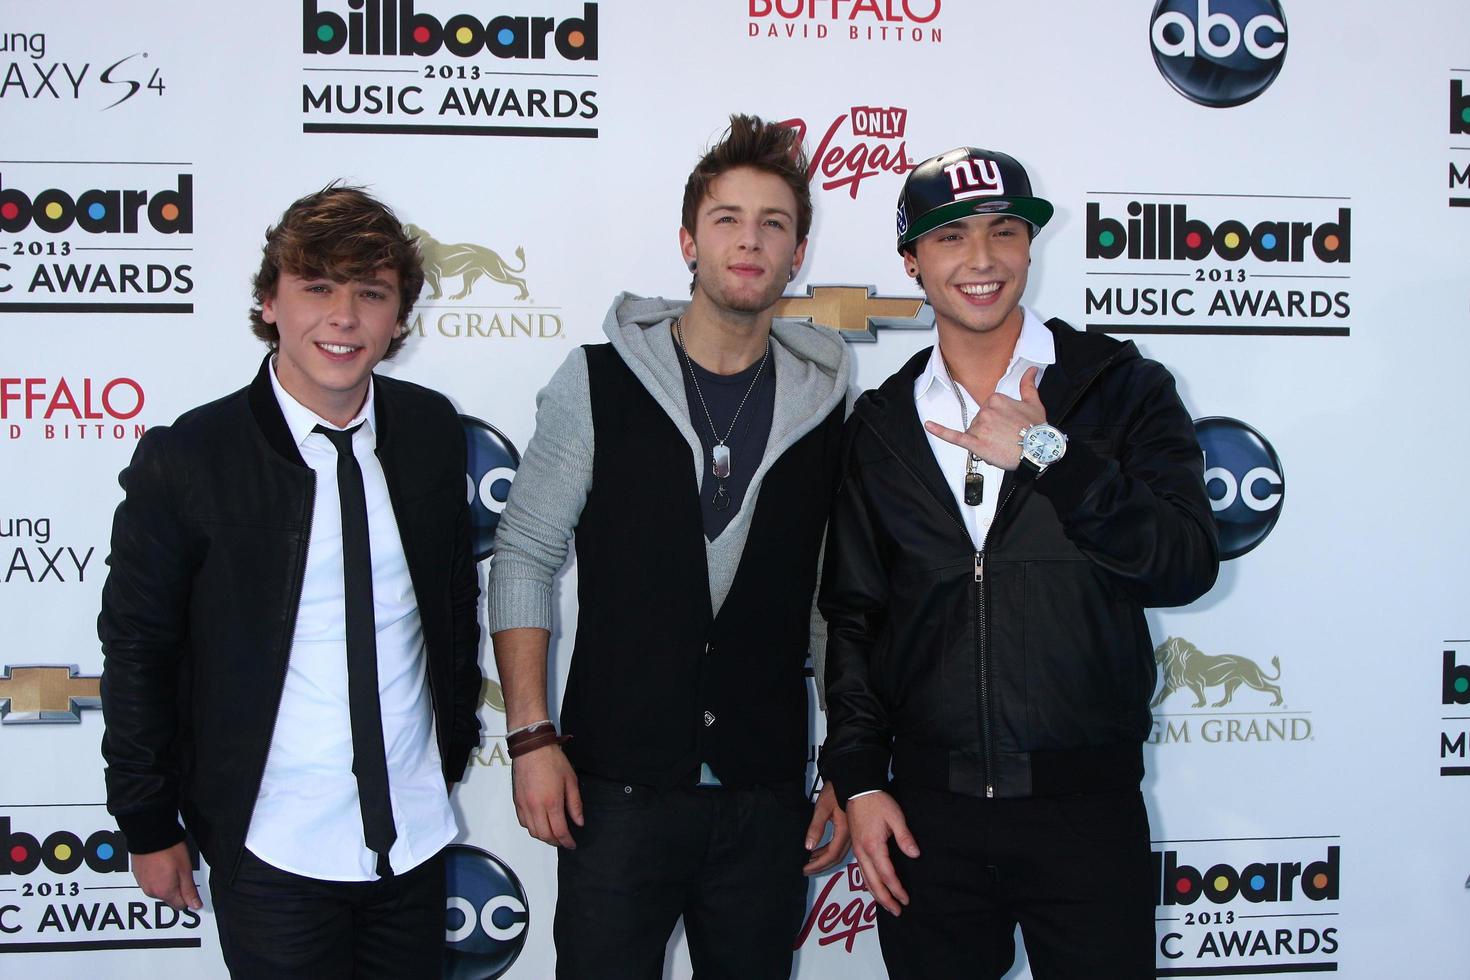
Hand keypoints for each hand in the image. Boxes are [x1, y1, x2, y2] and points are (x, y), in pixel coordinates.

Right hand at [132, 842, 201, 910]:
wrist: (150, 835)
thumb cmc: (169, 850)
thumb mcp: (185, 870)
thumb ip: (189, 890)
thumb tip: (196, 906)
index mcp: (164, 892)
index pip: (180, 905)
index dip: (188, 895)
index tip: (190, 884)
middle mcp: (151, 891)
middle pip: (169, 897)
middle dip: (177, 888)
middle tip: (181, 872)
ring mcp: (142, 884)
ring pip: (159, 890)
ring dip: (166, 882)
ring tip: (170, 866)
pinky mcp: (138, 876)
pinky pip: (150, 882)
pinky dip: (156, 876)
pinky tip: (161, 865)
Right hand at [511, 743, 582, 847]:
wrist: (531, 748)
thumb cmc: (554, 761)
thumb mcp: (571, 781)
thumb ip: (575, 804)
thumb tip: (578, 822)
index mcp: (552, 802)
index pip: (559, 831)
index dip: (567, 841)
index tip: (572, 844)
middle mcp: (536, 807)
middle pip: (544, 835)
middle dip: (555, 842)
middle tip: (564, 841)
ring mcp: (524, 805)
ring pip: (532, 831)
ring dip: (543, 837)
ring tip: (553, 834)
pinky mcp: (516, 801)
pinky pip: (523, 822)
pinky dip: (532, 828)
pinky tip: (539, 824)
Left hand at [802, 783, 850, 874]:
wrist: (850, 779)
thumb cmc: (836, 791)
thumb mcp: (823, 808)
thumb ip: (816, 828)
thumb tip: (809, 846)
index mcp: (844, 831)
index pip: (831, 855)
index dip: (818, 864)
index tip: (806, 869)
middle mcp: (850, 835)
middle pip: (836, 858)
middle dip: (820, 866)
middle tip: (806, 870)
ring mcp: (851, 833)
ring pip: (838, 853)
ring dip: (824, 859)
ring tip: (809, 861)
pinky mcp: (849, 829)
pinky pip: (839, 846)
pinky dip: (827, 851)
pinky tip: (817, 850)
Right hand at [847, 791, 918, 915]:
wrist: (858, 789)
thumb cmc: (878, 802)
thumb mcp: (896, 817)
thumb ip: (905, 838)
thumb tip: (915, 855)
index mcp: (874, 847)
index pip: (887, 875)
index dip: (897, 889)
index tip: (906, 899)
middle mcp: (863, 852)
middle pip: (873, 883)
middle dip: (885, 899)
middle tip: (897, 911)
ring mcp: (857, 850)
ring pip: (865, 879)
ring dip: (876, 894)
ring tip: (887, 905)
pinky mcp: (856, 847)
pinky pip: (861, 871)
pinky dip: (868, 883)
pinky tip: (874, 887)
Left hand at [924, 366, 1046, 470]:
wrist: (1038, 450)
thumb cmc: (1037, 429)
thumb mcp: (1034, 403)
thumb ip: (1028, 385)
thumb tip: (1031, 370)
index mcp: (996, 398)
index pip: (988, 408)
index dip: (998, 420)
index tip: (1010, 426)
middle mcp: (986, 410)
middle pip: (980, 420)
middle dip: (991, 430)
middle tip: (1008, 437)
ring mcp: (979, 426)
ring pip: (974, 432)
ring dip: (984, 440)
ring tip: (1002, 445)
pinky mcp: (974, 442)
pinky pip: (954, 436)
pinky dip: (940, 431)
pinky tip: (929, 426)